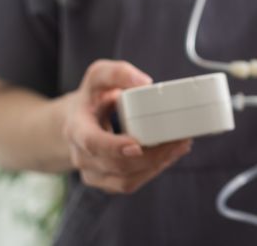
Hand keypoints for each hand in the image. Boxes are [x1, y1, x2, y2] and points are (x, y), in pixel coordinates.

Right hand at [63, 60, 191, 193]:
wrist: (78, 119)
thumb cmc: (92, 97)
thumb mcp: (99, 75)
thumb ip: (118, 73)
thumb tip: (144, 83)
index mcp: (77, 128)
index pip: (92, 143)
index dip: (114, 147)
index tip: (137, 145)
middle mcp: (82, 155)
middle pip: (116, 165)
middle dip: (151, 156)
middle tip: (178, 140)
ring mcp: (92, 172)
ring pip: (125, 180)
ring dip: (156, 166)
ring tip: (179, 147)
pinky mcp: (106, 181)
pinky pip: (129, 184)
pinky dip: (152, 171)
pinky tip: (169, 156)